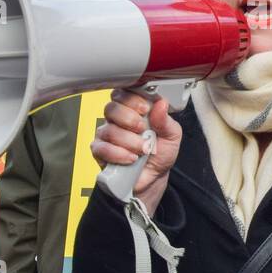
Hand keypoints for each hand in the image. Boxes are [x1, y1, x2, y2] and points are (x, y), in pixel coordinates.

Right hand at [91, 88, 181, 214]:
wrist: (153, 178)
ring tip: (143, 150)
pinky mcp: (99, 151)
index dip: (132, 99)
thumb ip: (166, 120)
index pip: (124, 94)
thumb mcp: (171, 136)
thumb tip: (161, 104)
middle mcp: (118, 119)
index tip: (145, 109)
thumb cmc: (160, 154)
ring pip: (109, 130)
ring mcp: (107, 134)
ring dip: (129, 141)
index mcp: (134, 110)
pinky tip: (131, 158)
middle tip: (143, 130)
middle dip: (129, 119)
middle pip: (112, 108)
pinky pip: (102, 148)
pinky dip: (119, 154)